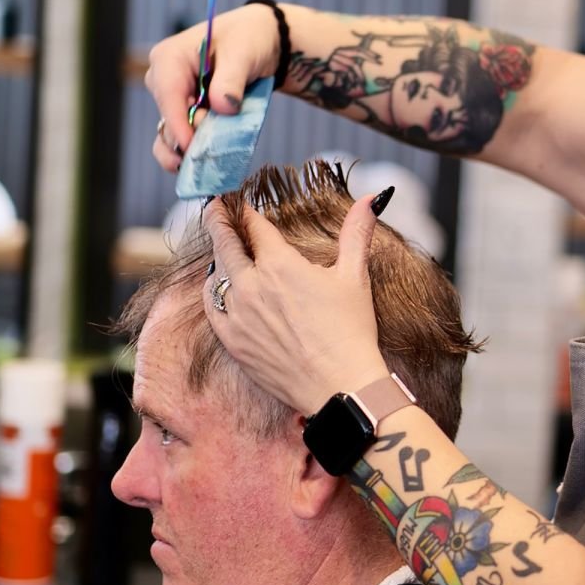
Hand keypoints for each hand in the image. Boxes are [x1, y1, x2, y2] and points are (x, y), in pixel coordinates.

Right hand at [146, 4, 281, 169]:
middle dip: (192, 137)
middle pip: (169, 120)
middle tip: (221, 139)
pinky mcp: (185, 115)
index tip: (192, 148)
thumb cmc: (248, 39)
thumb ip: (232, 79)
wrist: (260, 43)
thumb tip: (223, 106)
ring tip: (212, 160)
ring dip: (192, 150)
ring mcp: (173, 101)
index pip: (168, 96)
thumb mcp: (244, 52)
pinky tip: (207, 164)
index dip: (179, 125)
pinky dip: (194, 152)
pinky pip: (180, 140)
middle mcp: (162, 81)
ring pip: (170, 136)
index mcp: (169, 58)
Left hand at [201, 195, 389, 417]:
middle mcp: (252, 285)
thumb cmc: (351, 332)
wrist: (340, 386)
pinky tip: (220, 287)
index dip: (246, 210)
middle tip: (215, 208)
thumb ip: (357, 232)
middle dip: (218, 220)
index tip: (240, 201)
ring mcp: (237, 315)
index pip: (253, 225)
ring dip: (218, 257)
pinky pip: (212, 306)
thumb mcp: (355, 276)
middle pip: (224, 242)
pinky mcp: (232, 341)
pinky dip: (214, 291)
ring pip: (216, 274)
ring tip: (222, 249)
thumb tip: (371, 199)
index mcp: (280, 265)